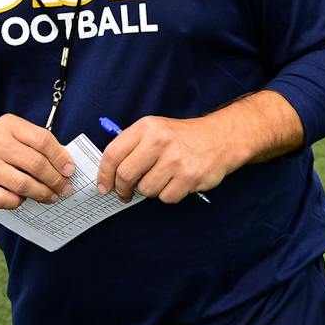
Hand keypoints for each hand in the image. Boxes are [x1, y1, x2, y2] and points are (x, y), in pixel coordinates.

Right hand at [0, 115, 74, 208]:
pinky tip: (22, 199)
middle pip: (35, 164)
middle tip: (64, 189)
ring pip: (23, 184)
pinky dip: (18, 202)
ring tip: (50, 197)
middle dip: (55, 180)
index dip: (60, 157)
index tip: (69, 170)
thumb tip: (64, 164)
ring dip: (42, 194)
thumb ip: (34, 143)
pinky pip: (5, 199)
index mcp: (8, 125)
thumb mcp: (10, 132)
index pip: (42, 140)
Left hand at [96, 116, 231, 203]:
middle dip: (123, 189)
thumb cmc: (182, 137)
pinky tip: (177, 182)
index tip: (104, 186)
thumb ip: (132, 146)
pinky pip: (166, 198)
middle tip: (125, 193)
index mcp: (147, 127)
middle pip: (126, 175)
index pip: (113, 153)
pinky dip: (169, 194)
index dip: (104, 175)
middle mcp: (160, 141)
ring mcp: (176, 159)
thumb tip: (109, 174)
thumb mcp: (155, 129)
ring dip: (151, 190)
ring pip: (146, 190)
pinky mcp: (190, 176)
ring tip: (162, 178)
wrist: (220, 138)